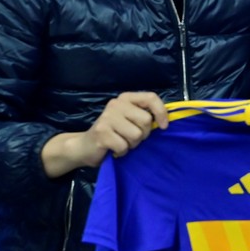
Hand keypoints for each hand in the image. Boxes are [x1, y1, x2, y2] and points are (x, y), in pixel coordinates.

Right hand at [42, 92, 168, 174]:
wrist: (84, 147)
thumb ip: (144, 116)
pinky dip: (122, 152)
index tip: (163, 127)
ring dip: (132, 145)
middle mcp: (116, 104)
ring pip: (136, 135)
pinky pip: (124, 146)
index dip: (161, 112)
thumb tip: (165, 121)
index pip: (151, 98)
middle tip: (131, 138)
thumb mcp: (129, 120)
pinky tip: (114, 150)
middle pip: (146, 120)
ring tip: (121, 143)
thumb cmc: (113, 134)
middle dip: (143, 135)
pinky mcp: (102, 132)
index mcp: (125, 98)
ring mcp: (107, 117)